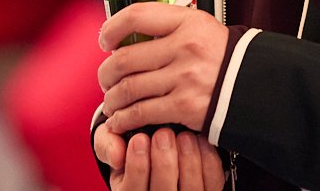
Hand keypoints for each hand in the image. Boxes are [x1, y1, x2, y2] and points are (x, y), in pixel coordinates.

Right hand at [96, 125, 222, 190]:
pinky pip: (211, 180)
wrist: (152, 144)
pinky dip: (207, 159)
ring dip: (187, 159)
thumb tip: (116, 155)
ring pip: (190, 188)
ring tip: (182, 135)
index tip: (139, 138)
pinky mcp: (207, 190)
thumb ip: (107, 145)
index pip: (133, 190)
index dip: (137, 165)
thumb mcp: (112, 144)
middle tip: (163, 133)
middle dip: (163, 160)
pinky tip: (198, 141)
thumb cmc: (131, 145)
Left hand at [97, 3, 228, 135]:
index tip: (105, 39)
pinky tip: (120, 120)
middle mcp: (184, 47)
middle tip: (105, 79)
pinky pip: (141, 113)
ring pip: (128, 88)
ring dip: (112, 99)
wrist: (254, 85)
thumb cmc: (223, 57)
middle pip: (125, 58)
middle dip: (106, 73)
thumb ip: (167, 26)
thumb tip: (127, 34)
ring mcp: (184, 78)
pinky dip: (124, 119)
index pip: (136, 16)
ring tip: (112, 102)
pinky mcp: (184, 106)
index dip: (112, 28)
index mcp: (187, 22)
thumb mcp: (201, 27)